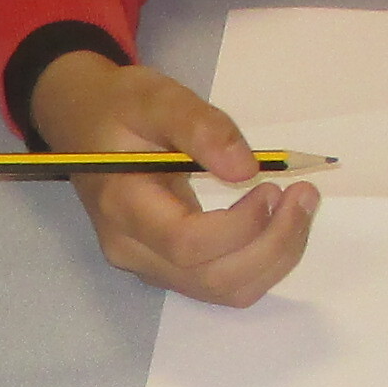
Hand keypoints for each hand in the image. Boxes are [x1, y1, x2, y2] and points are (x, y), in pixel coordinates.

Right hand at [32, 49, 321, 305]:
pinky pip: (225, 284)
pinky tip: (280, 223)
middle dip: (272, 244)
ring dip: (276, 257)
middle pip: (213, 279)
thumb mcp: (154, 96)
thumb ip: (198, 126)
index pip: (187, 244)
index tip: (270, 184)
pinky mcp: (170, 268)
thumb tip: (245, 168)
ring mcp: (150, 266)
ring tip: (300, 207)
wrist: (84, 124)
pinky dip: (264, 260)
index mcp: (122, 208)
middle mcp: (132, 251)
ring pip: (226, 291)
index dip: (240, 225)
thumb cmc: (117, 108)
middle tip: (303, 194)